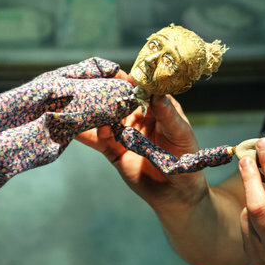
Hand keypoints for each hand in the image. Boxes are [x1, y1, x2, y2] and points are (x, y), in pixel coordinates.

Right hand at [76, 90, 207, 208]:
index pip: (138, 87)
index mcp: (155, 107)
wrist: (177, 193)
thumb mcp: (181, 134)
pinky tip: (78, 128)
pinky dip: (87, 134)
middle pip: (116, 99)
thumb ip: (168, 114)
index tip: (111, 71)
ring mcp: (123, 133)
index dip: (125, 78)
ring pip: (103, 118)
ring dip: (91, 111)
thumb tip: (156, 92)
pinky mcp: (113, 151)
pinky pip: (98, 140)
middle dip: (101, 91)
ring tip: (79, 104)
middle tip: (86, 83)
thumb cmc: (186, 160)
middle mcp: (137, 116)